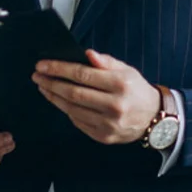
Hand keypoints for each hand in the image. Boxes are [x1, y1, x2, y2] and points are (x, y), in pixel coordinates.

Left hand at [32, 50, 160, 144]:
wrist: (155, 119)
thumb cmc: (136, 90)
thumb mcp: (126, 70)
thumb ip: (105, 62)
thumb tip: (86, 54)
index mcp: (120, 85)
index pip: (82, 74)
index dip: (59, 69)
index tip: (42, 65)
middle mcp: (114, 105)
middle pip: (73, 93)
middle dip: (51, 83)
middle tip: (37, 76)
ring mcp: (108, 124)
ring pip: (72, 109)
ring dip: (53, 97)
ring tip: (43, 87)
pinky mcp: (104, 137)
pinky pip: (78, 122)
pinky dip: (65, 110)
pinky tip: (58, 100)